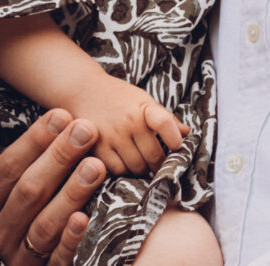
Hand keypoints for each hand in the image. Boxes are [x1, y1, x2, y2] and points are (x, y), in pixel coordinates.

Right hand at [0, 109, 106, 265]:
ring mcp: (16, 263)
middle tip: (87, 130)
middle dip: (59, 158)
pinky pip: (56, 264)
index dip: (33, 142)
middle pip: (28, 193)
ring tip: (96, 166)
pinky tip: (85, 218)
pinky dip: (69, 242)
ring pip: (44, 224)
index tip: (60, 117)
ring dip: (71, 194)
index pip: (5, 171)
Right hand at [65, 74, 188, 175]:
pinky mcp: (98, 148)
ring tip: (141, 164)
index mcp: (144, 107)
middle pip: (153, 155)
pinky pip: (118, 170)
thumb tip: (186, 133)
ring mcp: (113, 136)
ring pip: (136, 167)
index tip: (177, 148)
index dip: (175, 140)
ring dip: (142, 170)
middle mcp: (129, 122)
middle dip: (159, 165)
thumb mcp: (143, 100)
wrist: (84, 91)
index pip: (165, 124)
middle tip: (159, 167)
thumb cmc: (118, 97)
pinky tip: (125, 164)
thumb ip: (164, 117)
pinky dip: (125, 171)